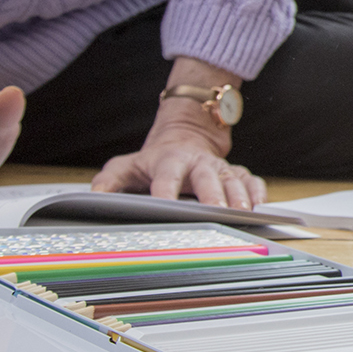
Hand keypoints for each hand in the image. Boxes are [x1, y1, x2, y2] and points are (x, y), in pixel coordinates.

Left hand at [92, 109, 263, 207]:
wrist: (187, 136)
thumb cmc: (155, 160)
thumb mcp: (126, 166)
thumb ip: (108, 181)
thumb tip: (93, 199)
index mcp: (170, 161)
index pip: (167, 177)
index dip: (166, 191)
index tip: (165, 206)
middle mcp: (199, 163)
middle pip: (208, 178)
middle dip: (214, 195)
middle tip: (217, 212)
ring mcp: (221, 167)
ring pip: (234, 180)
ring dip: (239, 197)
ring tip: (243, 215)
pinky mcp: (237, 172)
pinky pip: (252, 182)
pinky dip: (258, 194)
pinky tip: (260, 208)